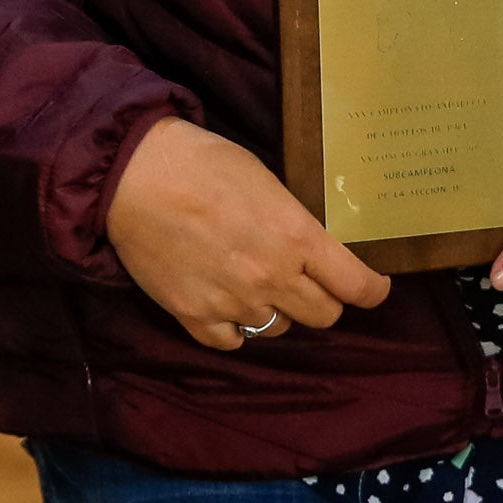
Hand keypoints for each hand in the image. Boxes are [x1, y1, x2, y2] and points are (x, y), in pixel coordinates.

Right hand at [106, 117, 391, 349]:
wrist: (130, 173)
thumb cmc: (199, 161)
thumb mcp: (265, 180)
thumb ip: (293, 221)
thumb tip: (309, 247)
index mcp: (296, 237)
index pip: (357, 285)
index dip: (372, 289)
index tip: (371, 287)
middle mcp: (272, 277)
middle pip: (324, 314)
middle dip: (323, 298)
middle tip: (307, 281)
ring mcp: (232, 302)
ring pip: (279, 329)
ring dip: (276, 310)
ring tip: (255, 285)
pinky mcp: (193, 314)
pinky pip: (232, 342)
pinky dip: (235, 329)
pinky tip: (226, 306)